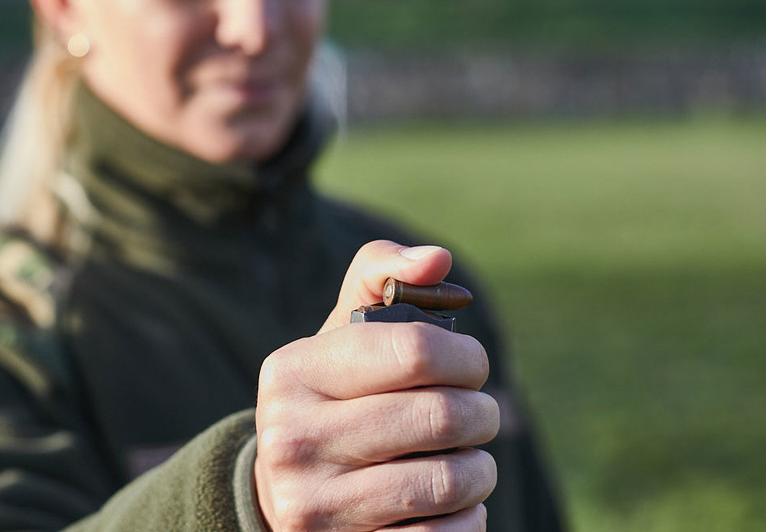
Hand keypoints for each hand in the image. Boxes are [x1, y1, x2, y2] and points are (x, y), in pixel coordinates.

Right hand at [254, 241, 498, 530]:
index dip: (467, 357)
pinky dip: (468, 517)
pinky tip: (449, 504)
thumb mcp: (341, 334)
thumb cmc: (333, 397)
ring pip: (450, 481)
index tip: (472, 366)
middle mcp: (292, 439)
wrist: (283, 494)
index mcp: (292, 372)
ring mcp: (315, 505)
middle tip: (479, 414)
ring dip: (480, 470)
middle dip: (482, 414)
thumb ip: (382, 276)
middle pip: (442, 416)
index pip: (415, 351)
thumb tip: (437, 260)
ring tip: (466, 459)